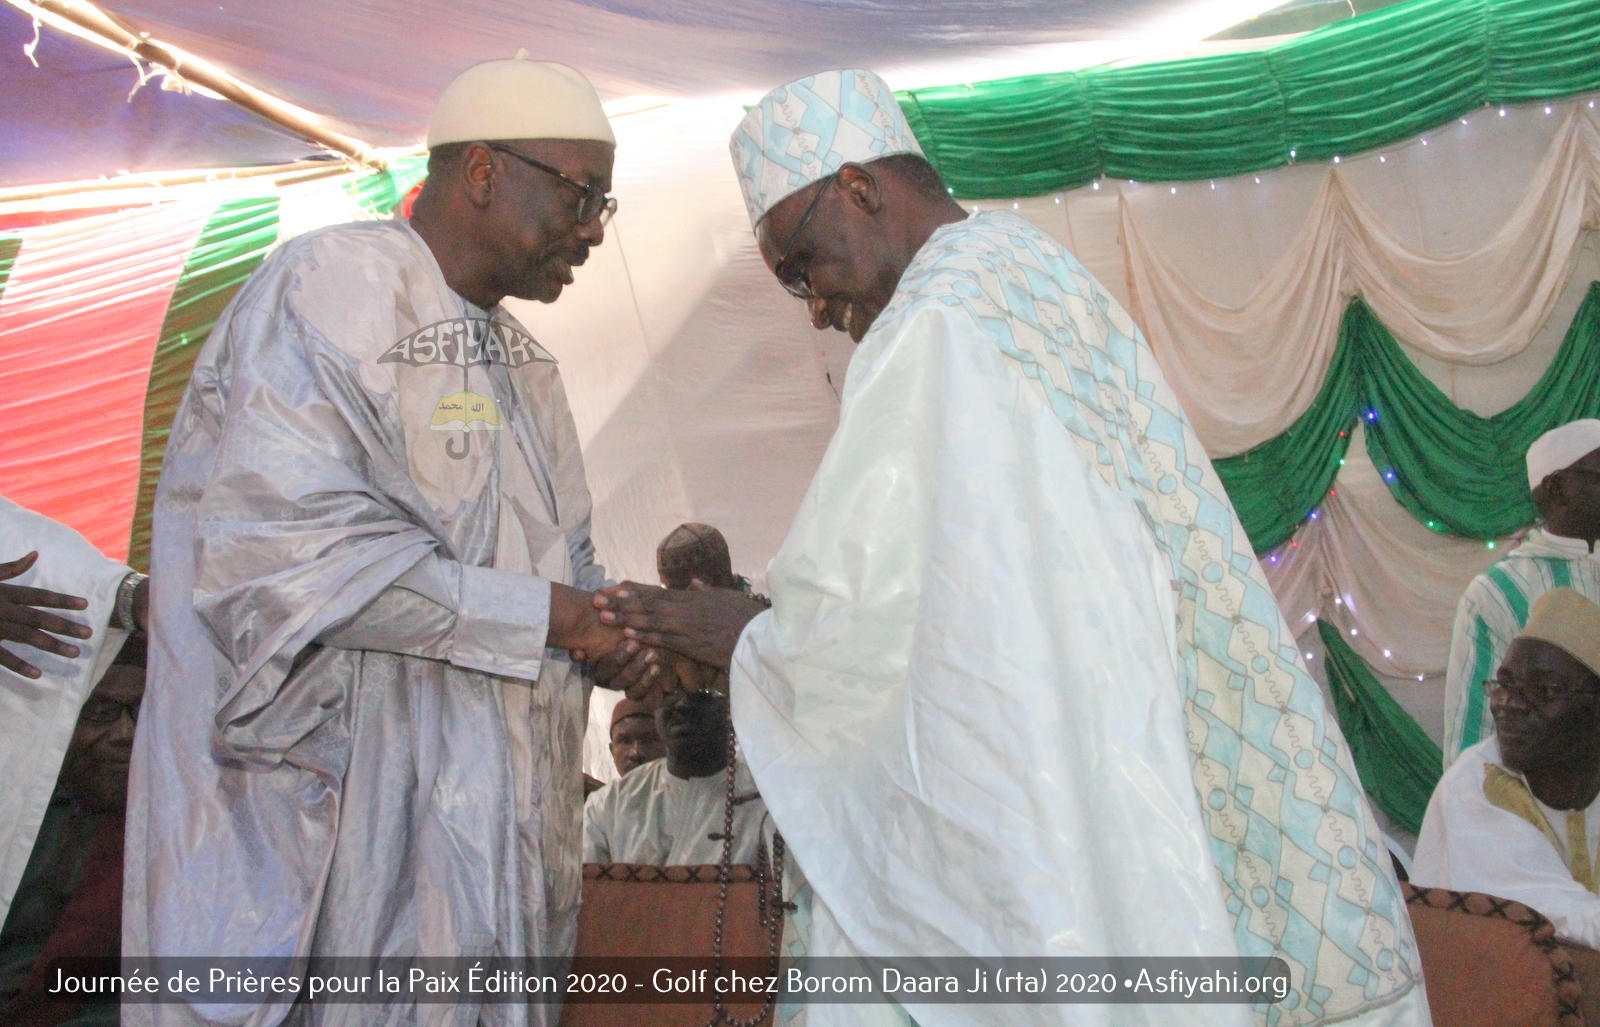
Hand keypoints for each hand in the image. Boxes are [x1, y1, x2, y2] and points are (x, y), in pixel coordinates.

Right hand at [0, 551, 92, 678]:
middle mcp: (0, 608)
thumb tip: (35, 555)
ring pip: (26, 637)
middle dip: (65, 625)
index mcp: (3, 592)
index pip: (39, 595)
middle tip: (89, 634)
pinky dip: (19, 665)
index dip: (62, 600)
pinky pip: (1, 656)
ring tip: (74, 653)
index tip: (86, 604)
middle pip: (39, 618)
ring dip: (51, 645)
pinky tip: (37, 673)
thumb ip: (10, 568)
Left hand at [593, 581, 765, 670]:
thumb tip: (694, 583)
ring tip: (604, 616)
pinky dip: (645, 637)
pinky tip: (628, 637)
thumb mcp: (726, 597)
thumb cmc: (746, 617)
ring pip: (651, 622)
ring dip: (626, 619)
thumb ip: (707, 591)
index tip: (612, 588)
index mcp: (691, 598)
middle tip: (597, 600)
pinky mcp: (692, 645)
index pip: (655, 592)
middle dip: (621, 603)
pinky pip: (664, 640)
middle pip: (647, 605)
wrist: (761, 636)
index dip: (632, 591)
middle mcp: (686, 610)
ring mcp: (688, 628)